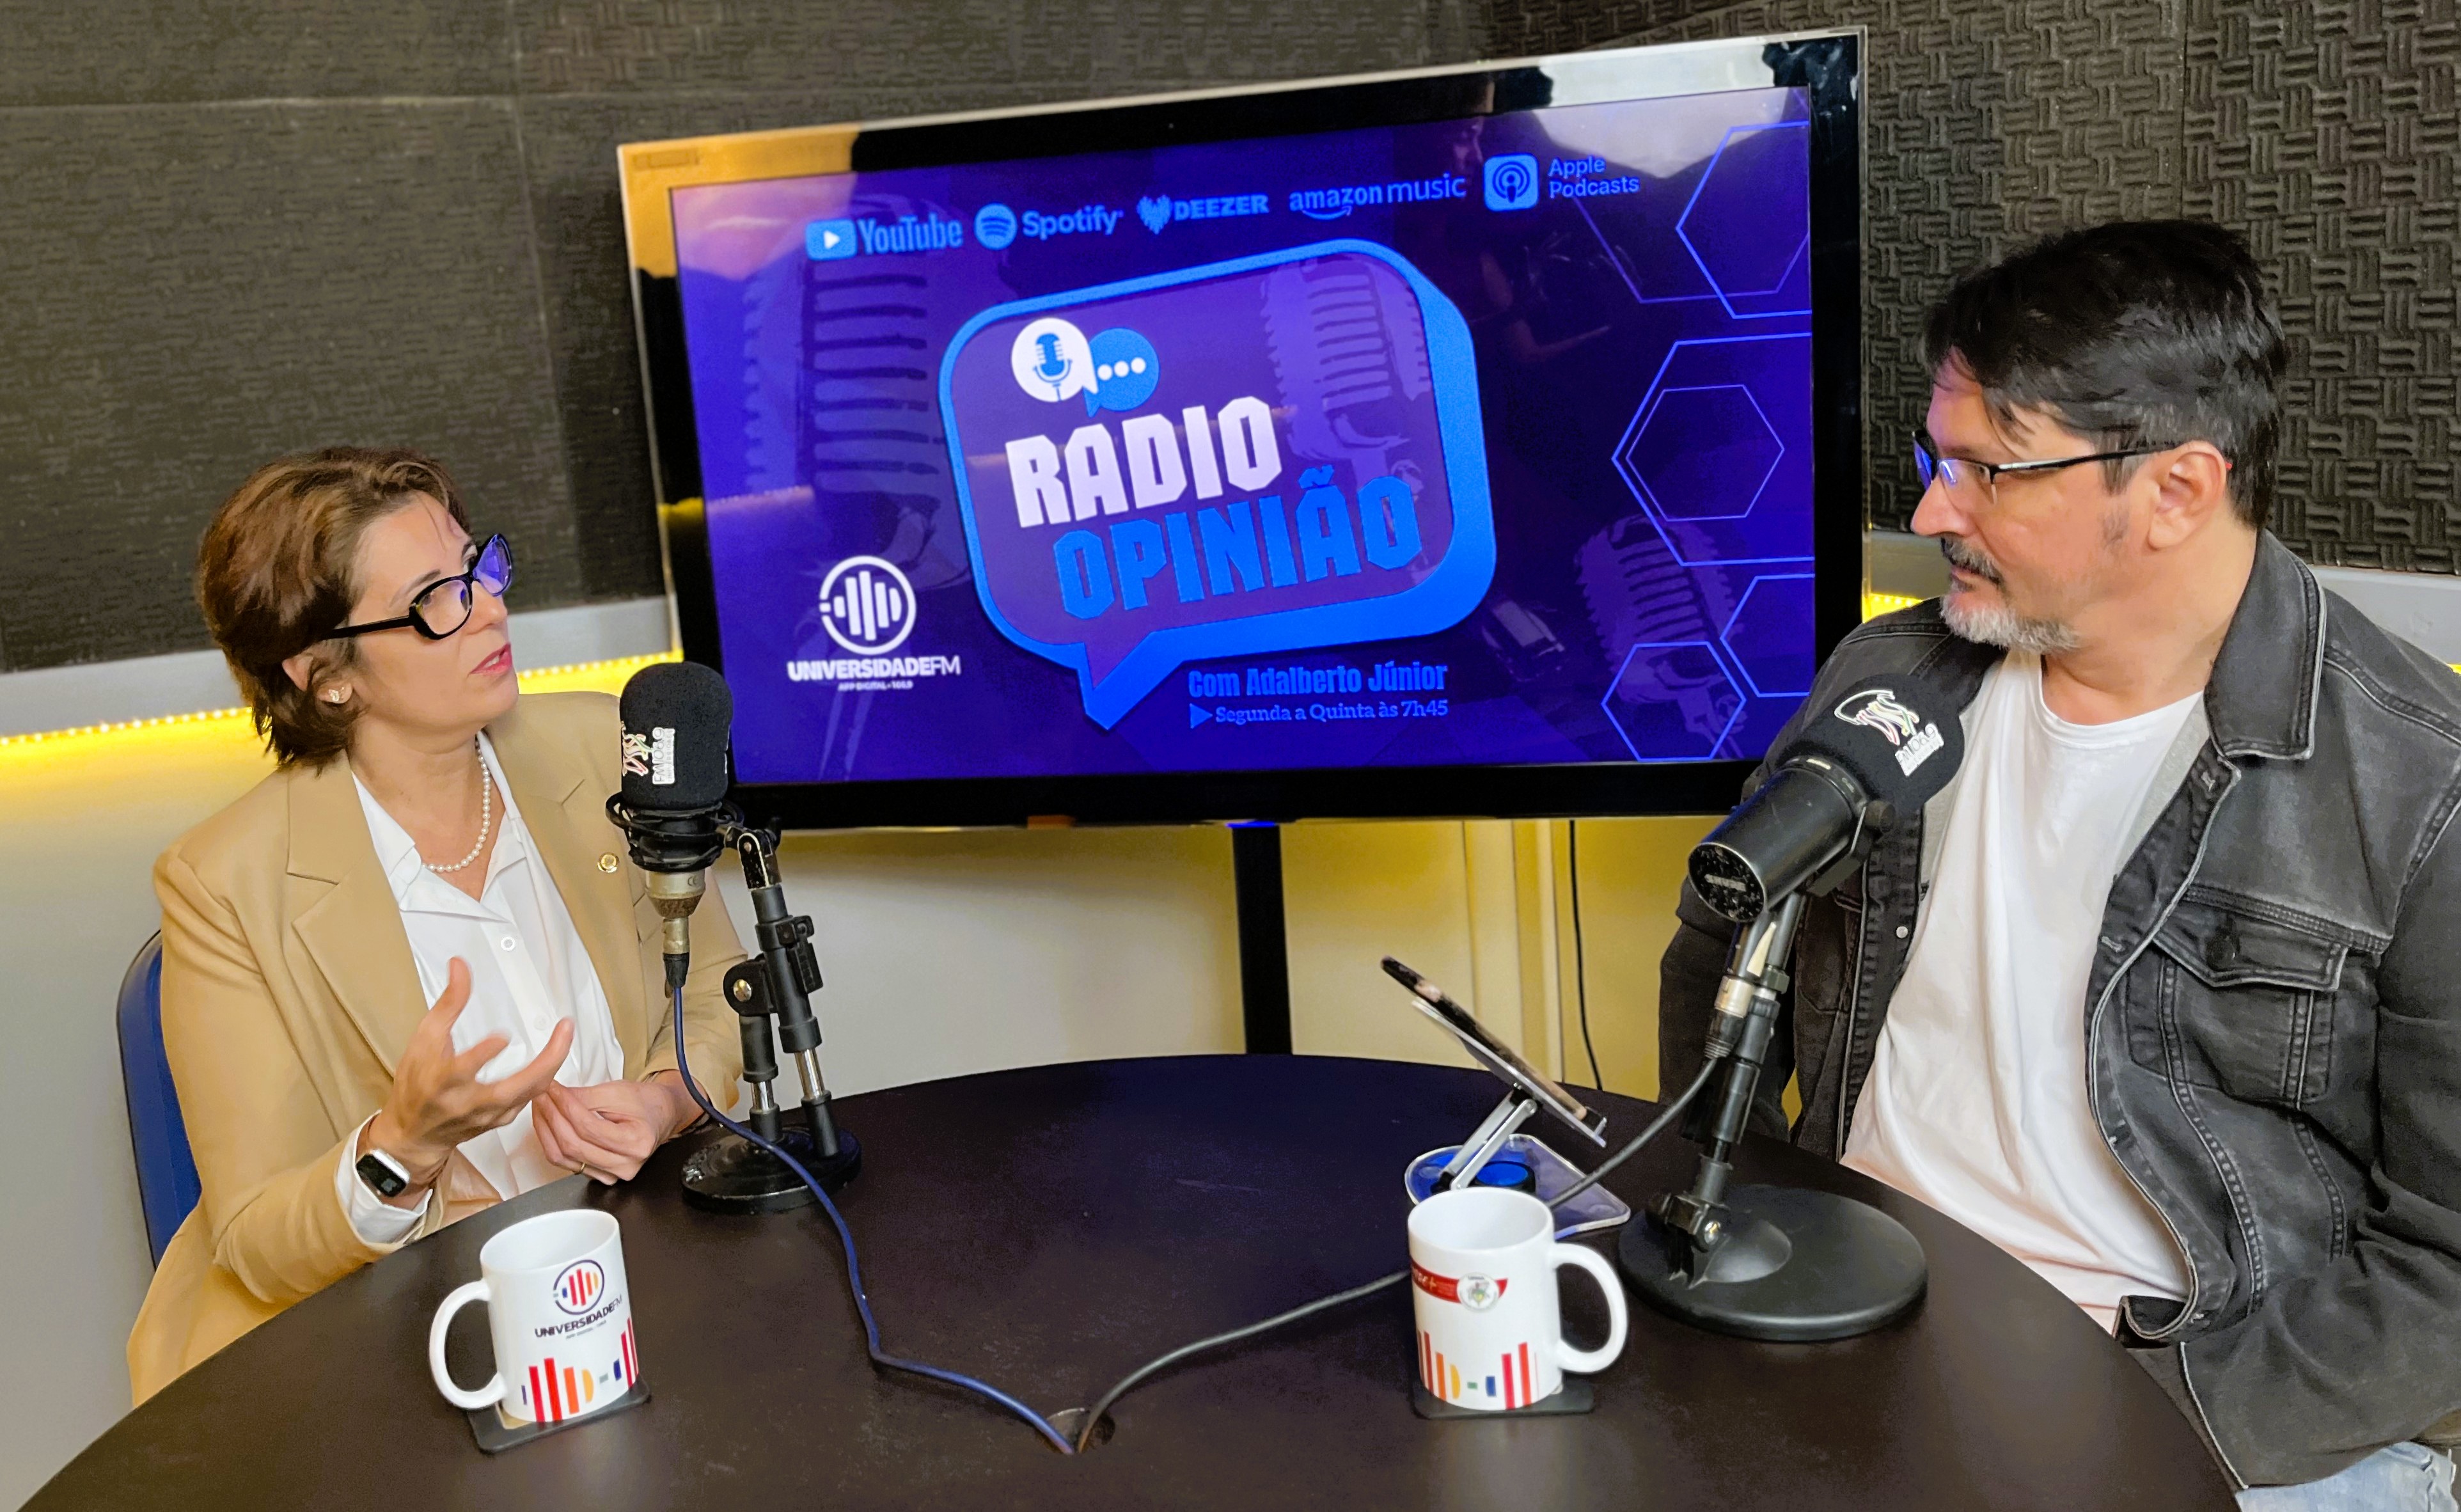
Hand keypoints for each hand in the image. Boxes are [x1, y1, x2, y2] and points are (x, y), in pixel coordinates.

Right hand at [367, 958, 573, 1192]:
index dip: (482, 1055)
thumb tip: (460, 965)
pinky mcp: (501, 1121)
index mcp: (441, 1083)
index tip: (502, 1035)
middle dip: (545, 1061)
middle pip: (510, 1089)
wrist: (415, 1134)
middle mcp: (466, 1104)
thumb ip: (448, 1004)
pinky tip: (554, 1056)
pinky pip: (530, 1099)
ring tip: (566, 1033)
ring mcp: (487, 1116)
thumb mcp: (424, 1040)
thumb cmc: (416, 1084)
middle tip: (565, 1029)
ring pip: (528, 1094)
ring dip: (552, 1064)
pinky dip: (544, 1077)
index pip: (462, 1072)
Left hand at [530, 1075, 695, 1184]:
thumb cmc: (645, 1103)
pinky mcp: (600, 1176)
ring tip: (540, 1107)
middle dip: (551, 1116)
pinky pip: (567, 1163)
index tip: (552, 1088)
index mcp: (636, 1143)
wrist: (659, 1115)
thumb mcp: (617, 1092)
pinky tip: (546, 1124)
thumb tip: (553, 1096)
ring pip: (565, 1158)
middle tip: (540, 1094)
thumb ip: (583, 1097)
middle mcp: (625, 1165)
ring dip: (546, 1130)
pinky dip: (552, 1142)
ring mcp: (612, 1175)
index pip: (589, 1127)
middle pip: (574, 1145)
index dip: (565, 1106)